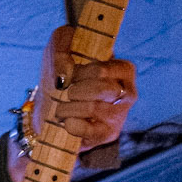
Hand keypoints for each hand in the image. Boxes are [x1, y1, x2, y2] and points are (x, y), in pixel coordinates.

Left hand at [35, 24, 136, 151]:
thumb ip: (61, 47)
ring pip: (92, 109)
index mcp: (124, 69)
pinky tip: (67, 121)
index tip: (70, 77)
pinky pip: (87, 130)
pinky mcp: (107, 135)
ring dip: (68, 108)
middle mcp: (128, 92)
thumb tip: (64, 75)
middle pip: (100, 89)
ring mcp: (119, 116)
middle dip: (75, 91)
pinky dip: (70, 124)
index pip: (101, 70)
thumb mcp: (60, 49)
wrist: (53, 110)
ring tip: (61, 108)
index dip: (78, 74)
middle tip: (66, 93)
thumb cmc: (63, 76)